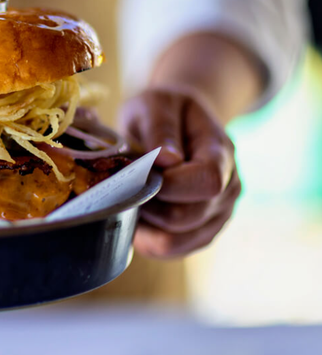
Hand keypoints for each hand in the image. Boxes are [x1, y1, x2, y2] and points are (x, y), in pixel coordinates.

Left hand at [119, 87, 241, 258]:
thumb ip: (161, 128)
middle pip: (189, 217)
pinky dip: (145, 235)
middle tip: (126, 184)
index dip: (170, 184)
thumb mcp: (155, 104)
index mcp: (222, 154)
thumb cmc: (163, 111)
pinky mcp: (199, 232)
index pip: (207, 182)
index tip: (139, 171)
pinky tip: (137, 210)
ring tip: (131, 195)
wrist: (179, 119)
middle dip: (150, 203)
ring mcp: (217, 215)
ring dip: (145, 223)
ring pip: (176, 241)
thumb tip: (167, 159)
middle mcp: (228, 190)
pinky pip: (168, 249)